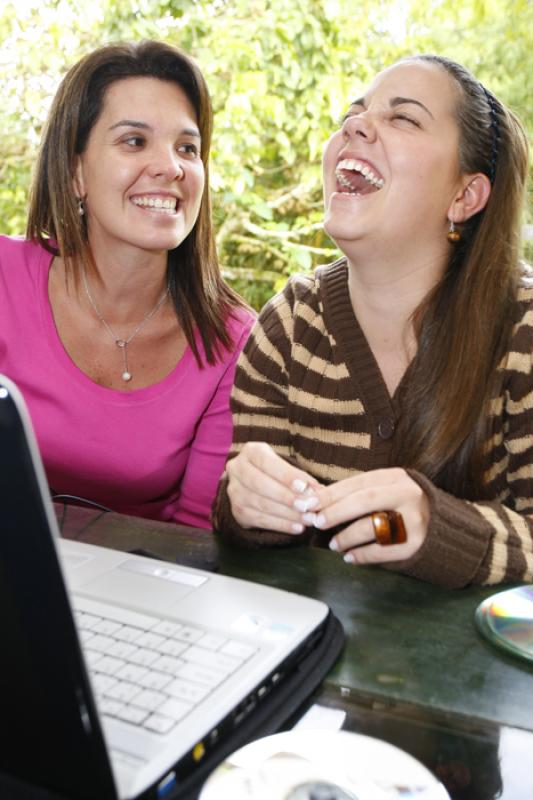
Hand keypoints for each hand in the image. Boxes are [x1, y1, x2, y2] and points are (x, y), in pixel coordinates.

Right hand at [226, 442, 320, 533]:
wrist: (255, 485)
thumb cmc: (277, 472)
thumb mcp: (287, 467)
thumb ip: (300, 478)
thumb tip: (318, 491)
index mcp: (251, 452)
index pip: (267, 462)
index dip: (285, 475)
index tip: (303, 486)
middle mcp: (237, 469)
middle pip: (260, 484)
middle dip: (286, 497)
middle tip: (307, 506)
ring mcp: (234, 491)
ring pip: (260, 504)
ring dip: (287, 514)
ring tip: (308, 519)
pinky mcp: (237, 511)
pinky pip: (259, 520)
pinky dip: (281, 525)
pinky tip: (297, 528)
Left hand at [297, 468, 429, 562]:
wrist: (443, 527)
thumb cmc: (403, 506)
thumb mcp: (386, 490)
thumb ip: (357, 493)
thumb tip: (317, 499)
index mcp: (397, 478)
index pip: (359, 482)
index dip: (331, 493)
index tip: (309, 502)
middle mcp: (408, 495)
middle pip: (364, 501)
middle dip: (336, 511)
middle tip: (316, 522)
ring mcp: (414, 520)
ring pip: (372, 527)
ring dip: (347, 537)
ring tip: (333, 544)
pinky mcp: (416, 544)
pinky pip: (383, 551)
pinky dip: (362, 556)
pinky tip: (349, 557)